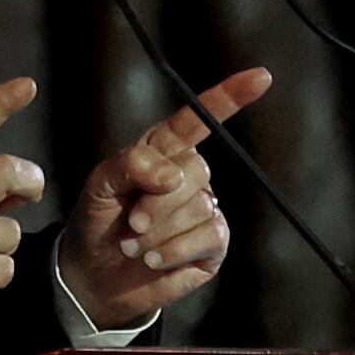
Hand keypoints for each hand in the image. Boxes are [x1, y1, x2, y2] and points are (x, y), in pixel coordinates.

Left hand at [60, 67, 269, 327]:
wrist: (94, 276)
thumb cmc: (97, 222)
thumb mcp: (101, 185)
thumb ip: (132, 165)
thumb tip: (174, 176)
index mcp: (163, 150)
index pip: (197, 120)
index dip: (228, 97)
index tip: (260, 77)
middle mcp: (189, 176)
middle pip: (194, 170)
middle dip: (157, 202)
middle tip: (131, 224)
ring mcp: (204, 208)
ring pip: (199, 207)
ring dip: (158, 232)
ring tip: (134, 245)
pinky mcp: (213, 243)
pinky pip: (209, 235)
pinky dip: (176, 249)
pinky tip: (155, 259)